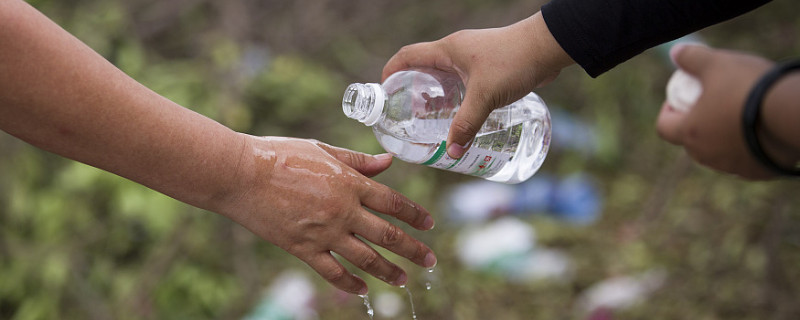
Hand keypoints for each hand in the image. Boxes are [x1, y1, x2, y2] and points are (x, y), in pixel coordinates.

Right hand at [220, 136, 436, 293]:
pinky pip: (332, 271)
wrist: (240, 174)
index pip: (393, 202)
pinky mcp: (302, 248)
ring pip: (366, 258)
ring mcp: (324, 232)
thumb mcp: (323, 150)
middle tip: (429, 261)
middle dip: (413, 250)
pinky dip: (349, 283)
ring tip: (403, 281)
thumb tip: (388, 161)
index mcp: (350, 183)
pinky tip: (362, 289)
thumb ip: (357, 161)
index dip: (415, 215)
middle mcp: (343, 210)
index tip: (430, 225)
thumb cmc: (279, 154)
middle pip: (388, 235)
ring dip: (388, 271)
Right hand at [382, 12, 572, 157]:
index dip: (392, 71)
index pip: (408, 55)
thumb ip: (466, 124)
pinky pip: (465, 82)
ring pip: (446, 78)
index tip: (384, 91)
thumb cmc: (514, 62)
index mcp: (447, 50)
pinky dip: (458, 98)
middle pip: (425, 68)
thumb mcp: (485, 96)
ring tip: (433, 120)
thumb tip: (451, 152)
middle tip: (408, 115)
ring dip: (438, 96)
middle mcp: (457, 51)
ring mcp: (474, 58)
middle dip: (414, 91)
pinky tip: (464, 115)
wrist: (548, 47)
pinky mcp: (489, 66)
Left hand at [656, 44, 776, 178]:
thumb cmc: (749, 88)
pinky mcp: (758, 173)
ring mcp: (733, 167)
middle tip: (708, 107)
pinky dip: (747, 148)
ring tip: (735, 117)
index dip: (667, 113)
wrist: (793, 114)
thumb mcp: (717, 64)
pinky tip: (757, 132)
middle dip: (694, 126)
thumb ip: (692, 57)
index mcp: (690, 133)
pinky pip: (746, 161)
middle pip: (691, 143)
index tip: (677, 101)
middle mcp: (707, 156)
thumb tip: (675, 52)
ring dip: (720, 139)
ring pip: (718, 154)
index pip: (663, 128)